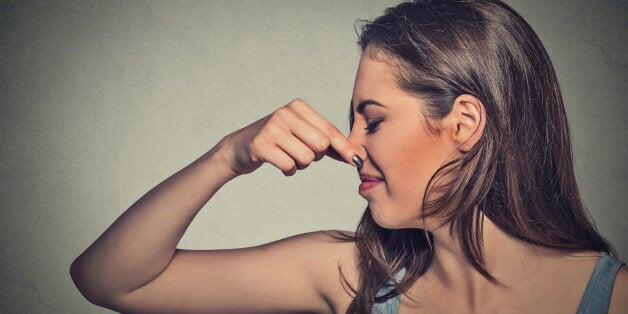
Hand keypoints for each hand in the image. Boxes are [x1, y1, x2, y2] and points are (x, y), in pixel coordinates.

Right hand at [218, 98, 360, 176]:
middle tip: (299, 152)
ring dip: (300, 164)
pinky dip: (288, 170)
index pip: (329, 130)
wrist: (239, 148)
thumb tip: (355, 156)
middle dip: (315, 156)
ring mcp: (272, 128)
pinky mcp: (261, 145)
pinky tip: (278, 162)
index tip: (357, 161)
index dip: (344, 148)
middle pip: (321, 146)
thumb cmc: (278, 142)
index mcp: (298, 107)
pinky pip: (290, 166)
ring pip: (306, 158)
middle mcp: (285, 113)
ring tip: (287, 156)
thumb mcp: (302, 135)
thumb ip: (328, 143)